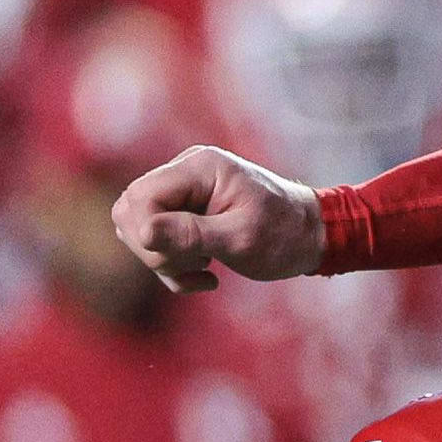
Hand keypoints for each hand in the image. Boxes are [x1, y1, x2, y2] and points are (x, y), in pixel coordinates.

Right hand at [115, 145, 325, 292]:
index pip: (140, 197)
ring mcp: (183, 192)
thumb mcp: (241, 239)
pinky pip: (155, 240)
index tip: (185, 257)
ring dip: (165, 261)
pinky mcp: (184, 212)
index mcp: (199, 167)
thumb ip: (190, 234)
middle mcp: (185, 172)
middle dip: (155, 250)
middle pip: (130, 211)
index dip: (147, 233)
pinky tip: (207, 274)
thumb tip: (142, 232)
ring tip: (206, 267)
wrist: (311, 236)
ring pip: (139, 230)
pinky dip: (174, 266)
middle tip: (196, 264)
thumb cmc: (285, 235)